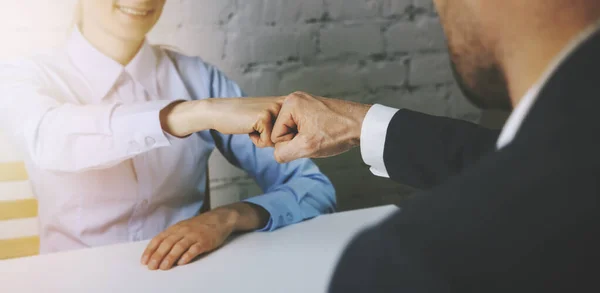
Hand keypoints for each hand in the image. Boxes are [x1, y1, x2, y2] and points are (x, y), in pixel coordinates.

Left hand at [141, 202, 268, 269]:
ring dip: (170, 257)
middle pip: (167, 243)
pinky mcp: (205, 241)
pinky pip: (195, 249)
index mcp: (176, 228)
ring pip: (179, 246)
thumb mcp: (183, 227)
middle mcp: (183, 231)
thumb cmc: (200, 225)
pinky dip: (187, 256)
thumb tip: (158, 252)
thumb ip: (172, 237)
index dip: (151, 250)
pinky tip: (182, 263)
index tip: (144, 261)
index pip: (159, 239)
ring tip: (163, 267)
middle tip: (151, 267)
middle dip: (158, 255)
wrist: (220, 218)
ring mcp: (194, 235)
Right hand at [160, 97, 283, 147]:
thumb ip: (284, 123)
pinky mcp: (265, 117)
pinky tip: (248, 127)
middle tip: (257, 125)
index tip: (264, 124)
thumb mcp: (268, 117)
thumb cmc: (243, 118)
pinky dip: (256, 140)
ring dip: (264, 139)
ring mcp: (275, 109)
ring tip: (253, 125)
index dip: (279, 135)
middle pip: (288, 137)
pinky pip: (267, 142)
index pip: (295, 131)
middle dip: (272, 137)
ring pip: (278, 141)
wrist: (220, 112)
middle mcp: (284, 103)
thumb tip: (298, 140)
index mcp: (287, 102)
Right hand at [271, 92, 371, 162]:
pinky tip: (322, 133)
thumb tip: (278, 153)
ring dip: (304, 138)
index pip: (275, 136)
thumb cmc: (338, 132)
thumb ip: (283, 153)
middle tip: (315, 138)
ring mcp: (304, 102)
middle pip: (282, 132)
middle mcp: (294, 99)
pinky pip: (301, 127)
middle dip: (297, 140)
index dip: (292, 144)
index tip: (311, 139)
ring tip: (320, 135)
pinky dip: (310, 134)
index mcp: (290, 104)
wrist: (363, 125)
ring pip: (292, 131)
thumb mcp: (307, 147)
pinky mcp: (312, 108)